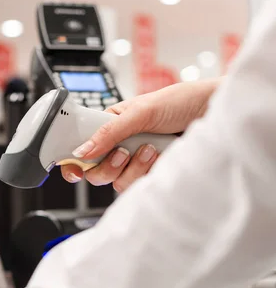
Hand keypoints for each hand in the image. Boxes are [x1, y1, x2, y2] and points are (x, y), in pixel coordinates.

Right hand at [61, 78, 221, 191]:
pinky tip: (159, 156)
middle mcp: (118, 145)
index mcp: (108, 125)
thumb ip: (108, 132)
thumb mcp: (139, 112)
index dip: (73, 162)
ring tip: (150, 148)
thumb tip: (82, 151)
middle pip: (95, 172)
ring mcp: (133, 161)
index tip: (75, 170)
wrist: (213, 113)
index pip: (80, 148)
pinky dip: (146, 172)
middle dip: (108, 166)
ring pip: (115, 182)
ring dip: (133, 167)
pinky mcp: (149, 174)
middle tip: (123, 152)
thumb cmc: (180, 102)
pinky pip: (136, 186)